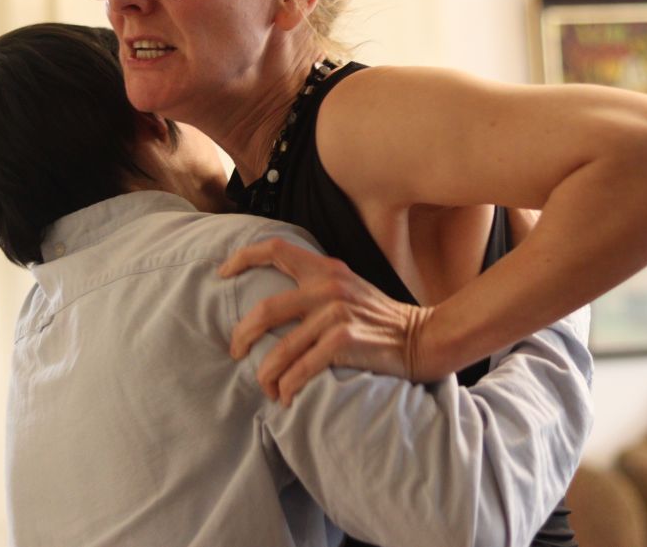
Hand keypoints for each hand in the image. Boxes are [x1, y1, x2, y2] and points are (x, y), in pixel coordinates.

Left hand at [220, 238, 433, 406]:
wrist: (424, 338)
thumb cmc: (383, 321)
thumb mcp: (351, 289)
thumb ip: (320, 287)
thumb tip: (277, 306)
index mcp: (327, 269)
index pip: (276, 248)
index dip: (243, 258)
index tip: (222, 274)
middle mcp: (328, 286)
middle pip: (265, 310)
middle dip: (242, 336)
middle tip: (236, 352)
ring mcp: (336, 313)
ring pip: (280, 350)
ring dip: (266, 375)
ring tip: (266, 388)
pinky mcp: (344, 341)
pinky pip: (300, 370)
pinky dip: (288, 388)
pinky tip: (288, 397)